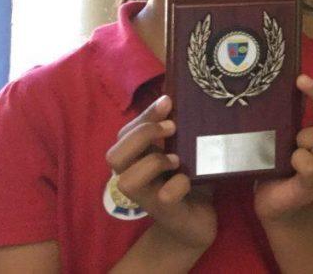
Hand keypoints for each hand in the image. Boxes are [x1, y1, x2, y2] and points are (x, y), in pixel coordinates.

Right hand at [105, 95, 216, 250]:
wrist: (199, 220)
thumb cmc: (190, 177)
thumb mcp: (184, 148)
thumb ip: (179, 128)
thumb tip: (184, 93)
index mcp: (138, 158)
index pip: (125, 132)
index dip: (144, 115)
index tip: (168, 101)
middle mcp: (135, 177)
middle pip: (113, 155)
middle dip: (142, 135)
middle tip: (171, 129)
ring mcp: (147, 198)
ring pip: (126, 180)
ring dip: (153, 162)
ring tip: (176, 159)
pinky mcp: (164, 212)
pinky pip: (162, 197)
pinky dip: (177, 185)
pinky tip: (188, 180)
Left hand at [253, 74, 312, 224]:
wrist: (275, 205)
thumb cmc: (279, 163)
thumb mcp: (289, 133)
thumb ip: (296, 113)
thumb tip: (290, 81)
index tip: (301, 78)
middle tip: (300, 86)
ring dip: (305, 135)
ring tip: (290, 145)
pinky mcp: (311, 186)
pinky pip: (312, 166)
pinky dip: (298, 159)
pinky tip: (288, 163)